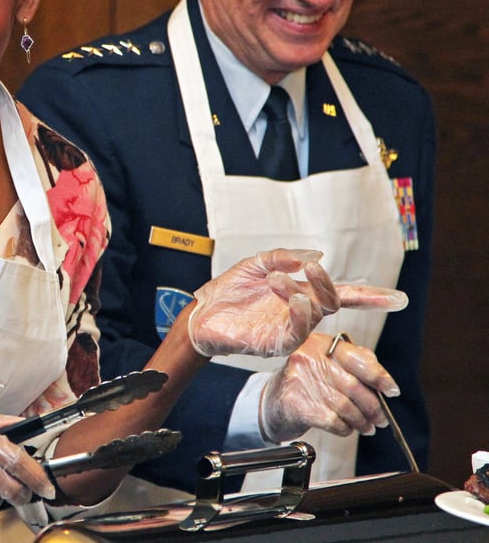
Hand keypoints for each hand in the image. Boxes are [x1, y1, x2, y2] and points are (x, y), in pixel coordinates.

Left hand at [188, 249, 406, 357]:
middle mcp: (300, 313)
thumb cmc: (229, 290)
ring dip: (306, 294)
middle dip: (329, 285)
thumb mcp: (255, 264)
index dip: (370, 297)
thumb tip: (317, 256)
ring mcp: (289, 329)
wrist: (201, 313)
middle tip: (312, 269)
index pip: (341, 294)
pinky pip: (296, 333)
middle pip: (332, 301)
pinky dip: (299, 315)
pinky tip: (294, 300)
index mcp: (301, 293)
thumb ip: (283, 256)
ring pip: (314, 315)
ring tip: (279, 279)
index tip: (399, 299)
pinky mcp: (275, 343)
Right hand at [260, 332, 399, 441]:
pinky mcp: (296, 404)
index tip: (391, 390)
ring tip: (366, 427)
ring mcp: (300, 380)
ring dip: (361, 421)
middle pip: (354, 386)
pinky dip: (345, 428)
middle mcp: (308, 358)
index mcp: (320, 344)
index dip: (379, 376)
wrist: (273, 402)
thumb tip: (383, 379)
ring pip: (345, 406)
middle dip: (373, 407)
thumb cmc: (305, 383)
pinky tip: (346, 429)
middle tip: (380, 418)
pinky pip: (332, 420)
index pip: (357, 358)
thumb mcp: (326, 363)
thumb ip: (354, 362)